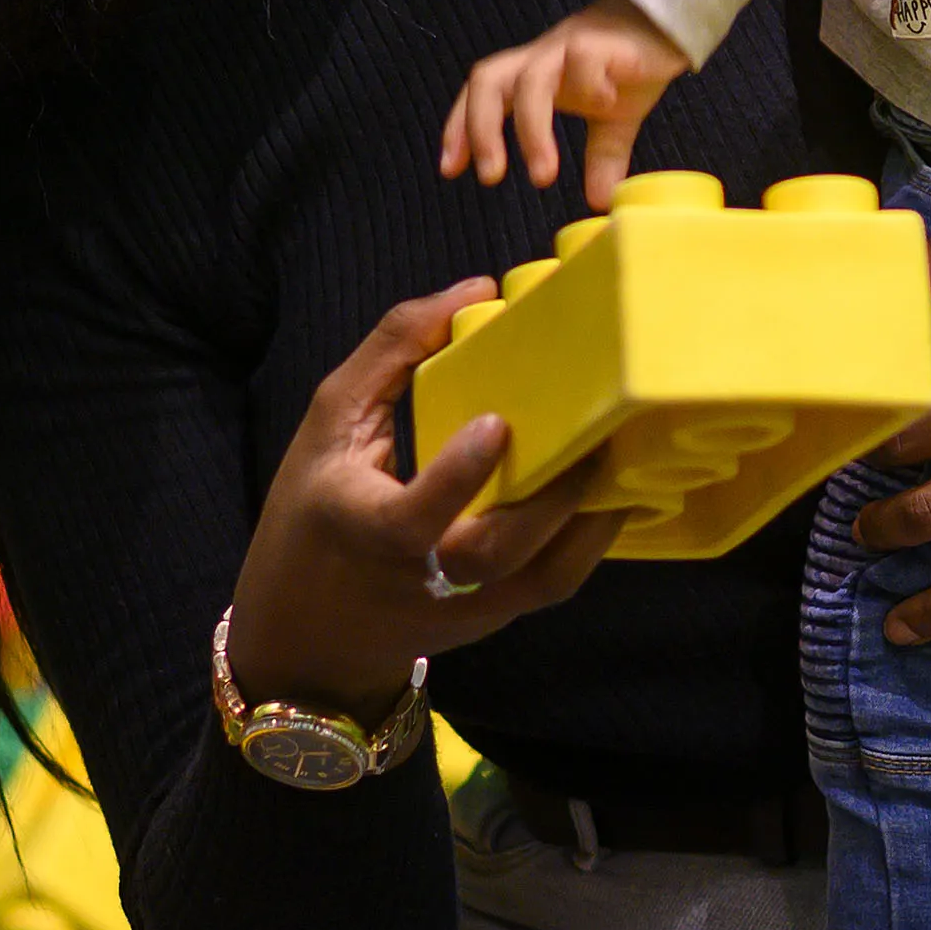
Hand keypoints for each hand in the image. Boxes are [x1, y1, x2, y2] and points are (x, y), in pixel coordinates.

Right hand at [228, 281, 630, 714]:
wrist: (308, 638)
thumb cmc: (317, 510)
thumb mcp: (331, 423)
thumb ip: (392, 353)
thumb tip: (477, 291)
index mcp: (365, 530)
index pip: (413, 518)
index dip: (456, 476)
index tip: (495, 424)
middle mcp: (419, 579)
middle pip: (495, 554)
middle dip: (553, 498)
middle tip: (596, 431)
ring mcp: (466, 609)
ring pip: (543, 579)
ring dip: (591, 518)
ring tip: (622, 452)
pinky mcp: (496, 618)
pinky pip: (556, 581)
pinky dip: (592, 537)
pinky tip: (614, 487)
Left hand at [438, 0, 691, 204]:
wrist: (670, 21)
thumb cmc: (631, 67)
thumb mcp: (614, 119)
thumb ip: (601, 156)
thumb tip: (600, 200)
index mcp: (534, 74)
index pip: (481, 94)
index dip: (459, 127)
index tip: (450, 169)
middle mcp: (542, 58)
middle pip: (488, 79)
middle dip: (479, 129)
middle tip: (489, 178)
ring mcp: (570, 47)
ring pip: (530, 80)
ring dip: (530, 130)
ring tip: (544, 175)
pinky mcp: (604, 41)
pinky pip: (582, 59)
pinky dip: (588, 85)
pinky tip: (606, 102)